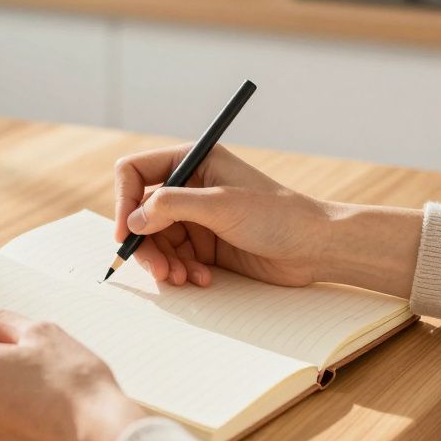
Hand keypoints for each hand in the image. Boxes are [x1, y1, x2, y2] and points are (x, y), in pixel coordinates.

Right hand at [114, 144, 330, 286]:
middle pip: (141, 214)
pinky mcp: (205, 245)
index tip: (126, 232)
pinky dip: (181, 271)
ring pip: (156, 240)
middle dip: (146, 244)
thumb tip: (133, 221)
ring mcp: (196, 217)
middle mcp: (189, 187)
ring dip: (164, 263)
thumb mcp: (220, 205)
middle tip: (159, 270)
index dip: (125, 201)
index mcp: (192, 161)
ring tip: (182, 278)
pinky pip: (175, 258)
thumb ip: (172, 207)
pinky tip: (202, 279)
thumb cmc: (276, 215)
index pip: (136, 172)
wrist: (315, 247)